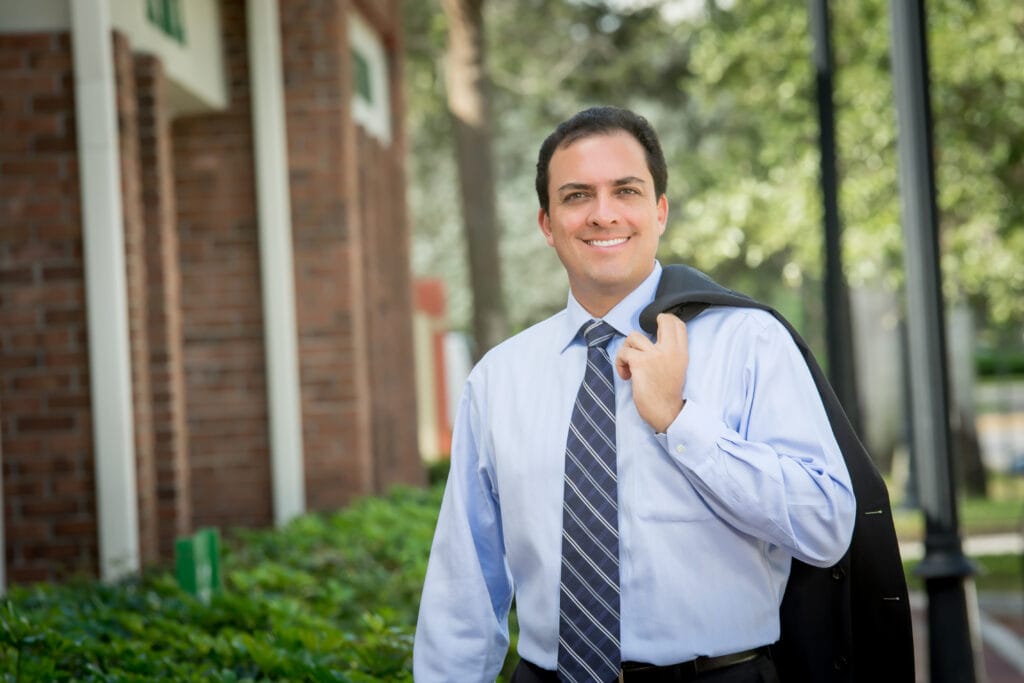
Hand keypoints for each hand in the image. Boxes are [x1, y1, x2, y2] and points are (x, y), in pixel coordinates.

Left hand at [614, 313, 688, 432]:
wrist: (667, 413)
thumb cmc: (667, 395)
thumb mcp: (677, 369)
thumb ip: (671, 353)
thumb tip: (654, 341)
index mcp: (681, 353)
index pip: (678, 324)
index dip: (665, 320)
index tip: (655, 329)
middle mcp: (671, 351)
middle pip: (663, 319)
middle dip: (647, 326)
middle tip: (640, 343)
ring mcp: (655, 355)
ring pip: (633, 336)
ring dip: (627, 350)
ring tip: (629, 364)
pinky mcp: (640, 363)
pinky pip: (623, 353)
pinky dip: (620, 364)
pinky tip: (626, 375)